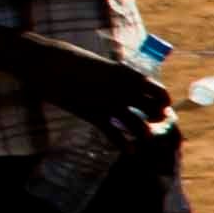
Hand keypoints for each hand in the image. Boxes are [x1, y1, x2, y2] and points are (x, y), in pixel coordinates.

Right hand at [27, 47, 176, 140]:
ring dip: (144, 135)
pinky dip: (124, 145)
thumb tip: (133, 90)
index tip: (160, 109)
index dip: (163, 103)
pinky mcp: (93, 115)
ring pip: (139, 126)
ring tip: (144, 140)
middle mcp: (124, 90)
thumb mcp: (106, 67)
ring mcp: (110, 104)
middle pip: (154, 112)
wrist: (50, 62)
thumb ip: (120, 79)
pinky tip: (129, 150)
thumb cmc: (77, 63)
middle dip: (157, 121)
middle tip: (153, 126)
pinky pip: (115, 134)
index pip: (160, 92)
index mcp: (129, 75)